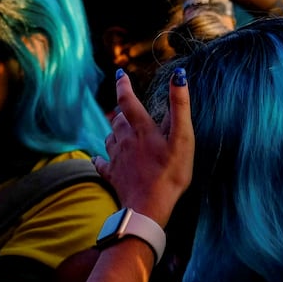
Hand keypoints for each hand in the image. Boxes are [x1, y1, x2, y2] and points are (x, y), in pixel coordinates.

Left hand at [94, 69, 191, 226]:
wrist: (149, 207)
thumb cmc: (170, 173)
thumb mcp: (183, 139)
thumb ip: (180, 107)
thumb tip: (179, 77)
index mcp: (141, 129)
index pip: (128, 100)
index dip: (123, 85)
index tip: (119, 74)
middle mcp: (125, 139)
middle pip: (118, 119)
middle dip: (122, 111)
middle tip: (128, 108)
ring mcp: (116, 158)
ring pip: (109, 137)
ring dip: (114, 131)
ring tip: (120, 130)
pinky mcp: (112, 175)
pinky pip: (101, 163)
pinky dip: (100, 158)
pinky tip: (99, 159)